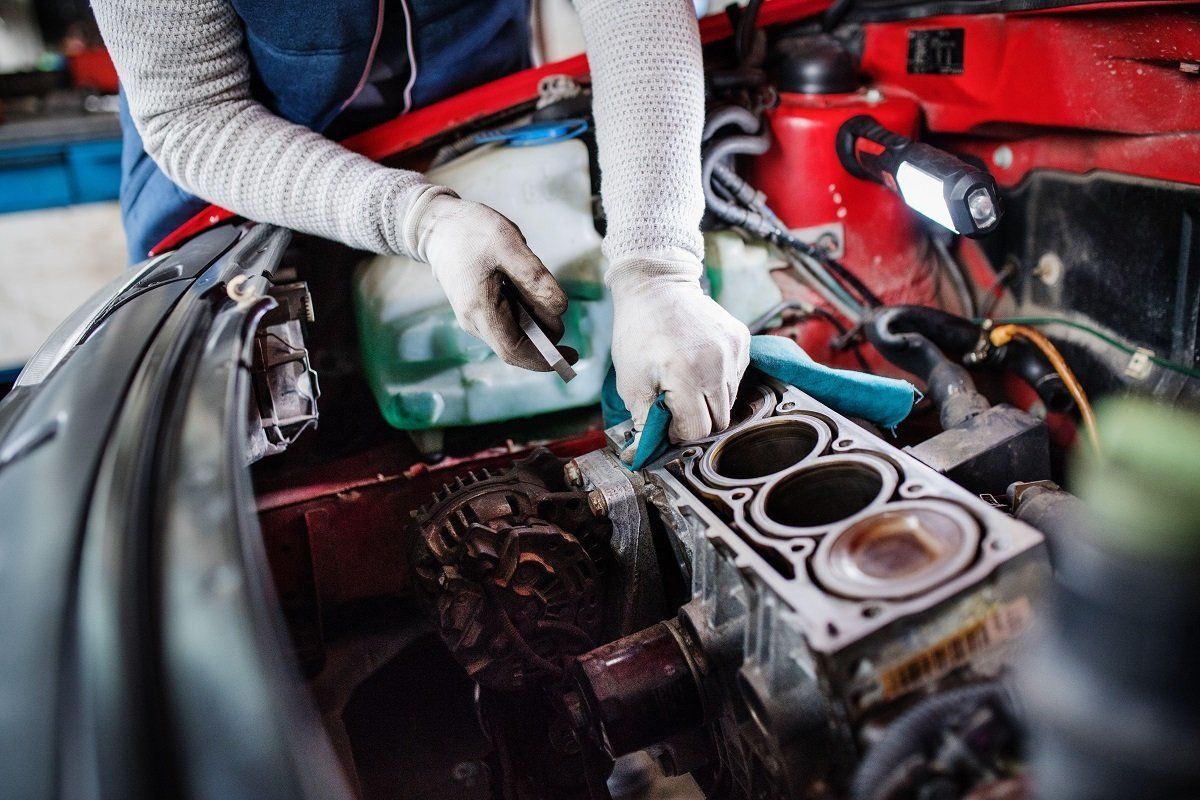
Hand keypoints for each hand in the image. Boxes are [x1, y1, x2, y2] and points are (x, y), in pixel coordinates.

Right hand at [412, 193, 572, 370]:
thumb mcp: (509, 245)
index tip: (571, 356)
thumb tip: (560, 309)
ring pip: (513, 335)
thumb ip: (535, 277)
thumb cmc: (472, 232)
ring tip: (534, 286)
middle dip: (544, 336)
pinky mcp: (478, 312)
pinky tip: (523, 288)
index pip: (514, 350)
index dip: (544, 359)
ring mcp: (473, 319)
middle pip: (516, 346)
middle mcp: (473, 322)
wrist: (438, 226)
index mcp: (479, 309)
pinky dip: (525, 315)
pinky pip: (506, 323)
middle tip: (553, 301)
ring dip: (535, 322)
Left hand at [608, 258, 750, 446]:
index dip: (680, 433)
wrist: (657, 288)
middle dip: (697, 420)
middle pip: (719, 420)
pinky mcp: (742, 340)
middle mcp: (717, 364)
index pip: (698, 430)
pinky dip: (719, 381)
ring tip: (686, 381)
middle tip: (675, 404)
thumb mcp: (630, 381)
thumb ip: (644, 421)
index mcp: (686, 375)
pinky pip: (737, 378)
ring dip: (709, 401)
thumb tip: (645, 453)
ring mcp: (734, 351)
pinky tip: (699, 365)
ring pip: (731, 401)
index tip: (667, 420)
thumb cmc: (638, 334)